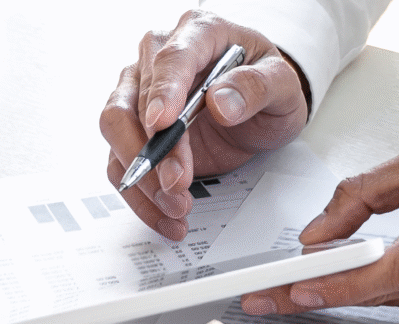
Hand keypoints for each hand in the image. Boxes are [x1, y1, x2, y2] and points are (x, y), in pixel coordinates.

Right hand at [100, 9, 308, 240]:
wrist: (260, 107)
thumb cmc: (266, 85)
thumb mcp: (282, 84)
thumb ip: (258, 86)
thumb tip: (221, 101)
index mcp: (197, 34)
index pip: (170, 59)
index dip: (163, 93)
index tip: (163, 125)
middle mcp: (158, 59)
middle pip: (130, 103)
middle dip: (153, 152)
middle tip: (177, 183)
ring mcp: (141, 94)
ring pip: (117, 134)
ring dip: (143, 177)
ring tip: (177, 206)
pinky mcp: (136, 131)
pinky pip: (123, 163)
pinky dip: (141, 194)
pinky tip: (165, 214)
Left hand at [240, 143, 398, 323]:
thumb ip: (362, 193)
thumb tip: (315, 236)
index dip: (344, 281)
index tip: (298, 286)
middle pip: (388, 291)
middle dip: (323, 292)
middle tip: (268, 295)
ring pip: (394, 304)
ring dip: (346, 296)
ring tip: (300, 285)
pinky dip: (380, 295)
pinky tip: (360, 282)